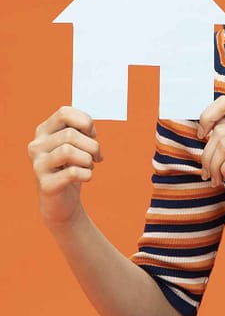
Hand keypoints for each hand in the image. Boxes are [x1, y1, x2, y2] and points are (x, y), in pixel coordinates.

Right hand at [27, 106, 103, 226]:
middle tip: (97, 157)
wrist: (62, 201)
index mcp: (43, 131)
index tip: (92, 134)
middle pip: (70, 134)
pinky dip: (86, 174)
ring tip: (89, 166)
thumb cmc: (71, 168)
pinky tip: (86, 177)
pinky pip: (72, 172)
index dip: (85, 121)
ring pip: (68, 151)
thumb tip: (89, 128)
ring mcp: (38, 165)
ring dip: (88, 159)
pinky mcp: (45, 184)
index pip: (64, 113)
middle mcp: (36, 146)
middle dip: (92, 145)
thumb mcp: (76, 145)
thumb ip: (81, 131)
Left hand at [198, 96, 224, 208]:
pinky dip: (224, 170)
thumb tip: (204, 129)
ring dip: (214, 165)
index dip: (206, 117)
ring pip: (224, 145)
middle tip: (207, 172)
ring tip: (216, 178)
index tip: (202, 136)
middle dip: (207, 154)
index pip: (223, 103)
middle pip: (219, 130)